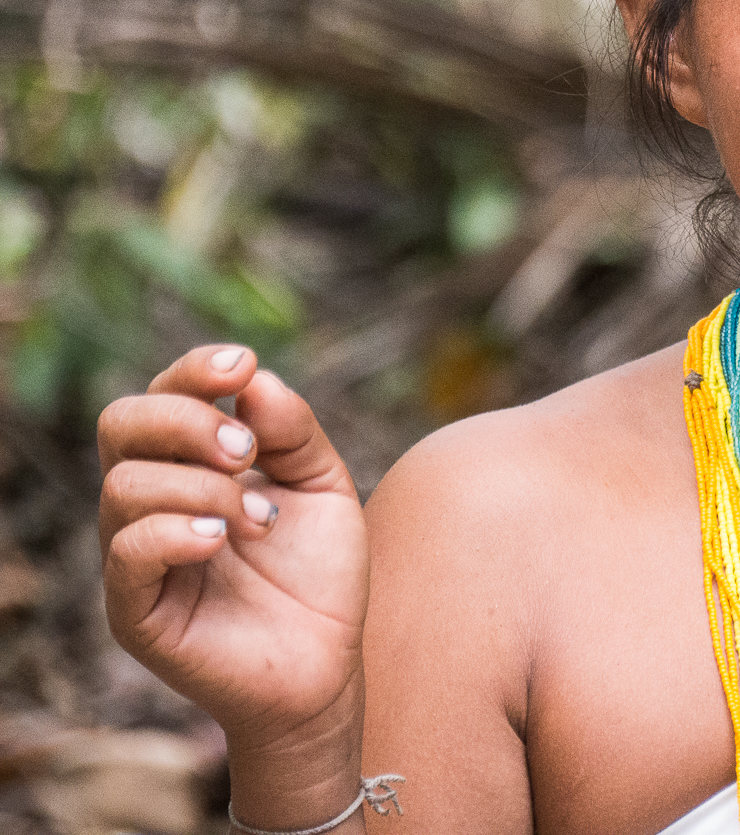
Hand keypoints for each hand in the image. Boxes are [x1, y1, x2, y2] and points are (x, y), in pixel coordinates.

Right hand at [98, 348, 367, 749]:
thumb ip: (294, 431)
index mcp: (193, 464)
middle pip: (122, 424)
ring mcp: (139, 555)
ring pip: (125, 484)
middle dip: (187, 418)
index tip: (243, 366)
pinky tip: (223, 539)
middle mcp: (155, 501)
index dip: (194, 370)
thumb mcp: (324, 486)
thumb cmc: (320, 574)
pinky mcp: (136, 610)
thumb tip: (254, 379)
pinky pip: (126, 552)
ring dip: (203, 486)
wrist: (328, 663)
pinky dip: (175, 531)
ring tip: (260, 518)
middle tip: (249, 451)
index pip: (163, 395)